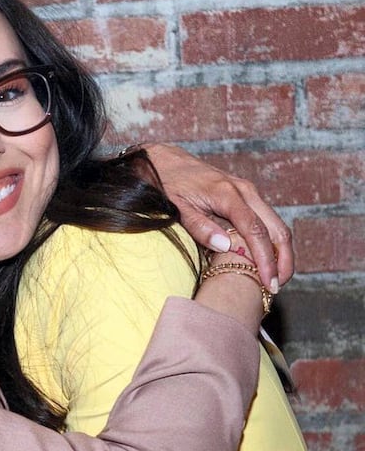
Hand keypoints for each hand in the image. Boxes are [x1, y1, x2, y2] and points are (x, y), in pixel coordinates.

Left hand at [143, 143, 293, 290]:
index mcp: (228, 194)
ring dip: (281, 253)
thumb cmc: (169, 185)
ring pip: (276, 225)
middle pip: (277, 229)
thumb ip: (199, 226)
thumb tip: (224, 246)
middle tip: (277, 288)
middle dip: (283, 260)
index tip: (269, 283)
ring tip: (275, 280)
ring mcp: (248, 192)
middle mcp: (245, 191)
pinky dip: (272, 242)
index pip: (255, 231)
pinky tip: (267, 261)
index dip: (265, 259)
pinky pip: (266, 221)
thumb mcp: (177, 208)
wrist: (166, 162)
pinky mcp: (246, 196)